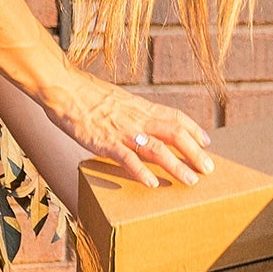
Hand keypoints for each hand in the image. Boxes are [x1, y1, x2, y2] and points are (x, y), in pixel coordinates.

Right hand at [49, 73, 212, 188]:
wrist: (64, 88)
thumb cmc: (86, 94)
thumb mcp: (117, 99)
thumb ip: (132, 111)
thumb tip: (142, 120)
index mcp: (140, 106)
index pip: (174, 116)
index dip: (193, 129)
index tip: (206, 141)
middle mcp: (137, 118)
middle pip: (174, 134)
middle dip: (193, 152)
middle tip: (208, 169)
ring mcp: (122, 131)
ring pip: (157, 148)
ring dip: (176, 165)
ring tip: (190, 180)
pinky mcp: (105, 142)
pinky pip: (127, 158)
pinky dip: (141, 171)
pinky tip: (152, 183)